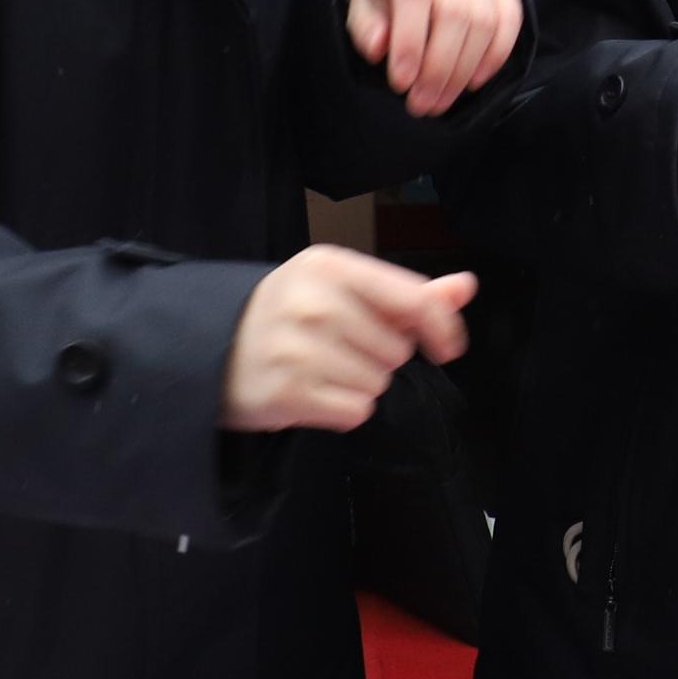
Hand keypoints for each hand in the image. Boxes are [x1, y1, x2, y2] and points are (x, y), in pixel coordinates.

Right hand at [223, 245, 476, 432]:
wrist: (212, 344)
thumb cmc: (288, 314)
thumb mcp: (341, 287)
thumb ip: (407, 292)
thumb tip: (465, 288)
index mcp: (332, 266)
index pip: (414, 299)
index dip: (441, 327)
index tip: (446, 347)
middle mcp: (315, 303)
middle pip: (397, 349)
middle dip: (379, 356)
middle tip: (339, 349)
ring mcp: (298, 348)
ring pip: (378, 383)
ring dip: (360, 385)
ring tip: (321, 369)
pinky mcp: (287, 392)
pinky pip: (356, 412)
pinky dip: (343, 410)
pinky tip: (314, 392)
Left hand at [347, 0, 523, 116]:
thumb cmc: (385, 2)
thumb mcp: (362, 15)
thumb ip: (366, 30)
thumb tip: (381, 47)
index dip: (410, 42)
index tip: (401, 84)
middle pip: (454, 11)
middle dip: (438, 67)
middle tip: (422, 104)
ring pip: (484, 20)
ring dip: (463, 70)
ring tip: (441, 101)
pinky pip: (510, 19)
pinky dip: (495, 56)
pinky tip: (473, 82)